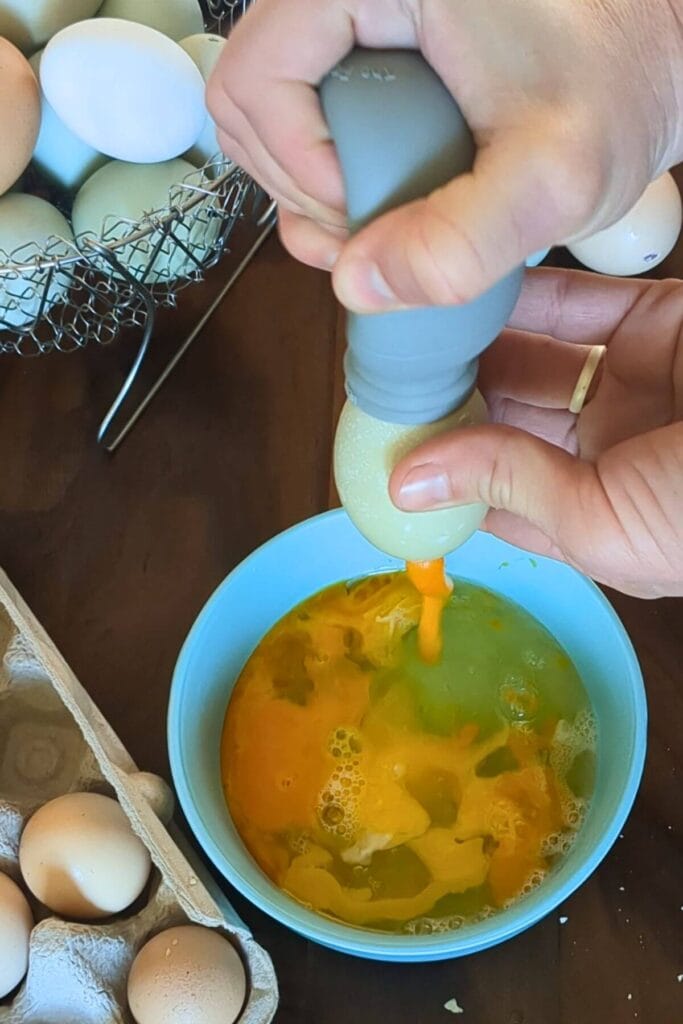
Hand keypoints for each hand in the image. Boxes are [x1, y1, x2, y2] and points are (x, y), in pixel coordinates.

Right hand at [208, 0, 682, 312]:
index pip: (256, 78)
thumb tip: (357, 287)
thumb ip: (461, 244)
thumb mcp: (555, 176)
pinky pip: (307, 107)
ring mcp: (354, 8)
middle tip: (366, 226)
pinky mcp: (369, 36)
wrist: (651, 52)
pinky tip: (381, 197)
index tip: (365, 215)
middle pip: (249, 95)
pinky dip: (330, 165)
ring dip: (308, 183)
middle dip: (297, 184)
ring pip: (270, 107)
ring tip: (378, 216)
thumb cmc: (619, 81)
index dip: (298, 168)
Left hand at [388, 268, 682, 598]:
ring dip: (474, 340)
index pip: (495, 495)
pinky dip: (524, 292)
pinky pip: (577, 301)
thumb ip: (514, 490)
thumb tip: (410, 482)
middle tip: (380, 366)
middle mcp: (608, 453)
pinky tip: (467, 284)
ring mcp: (633, 385)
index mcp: (596, 519)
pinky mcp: (658, 323)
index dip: (439, 469)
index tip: (377, 438)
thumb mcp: (610, 522)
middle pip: (505, 418)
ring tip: (408, 323)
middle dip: (448, 396)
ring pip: (533, 355)